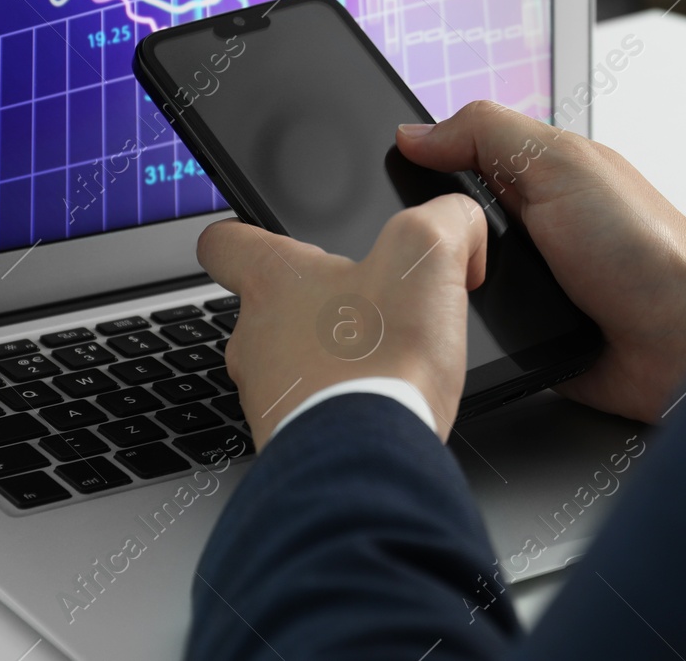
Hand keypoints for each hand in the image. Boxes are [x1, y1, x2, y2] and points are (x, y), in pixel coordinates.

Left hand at [196, 194, 487, 447]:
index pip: (225, 242)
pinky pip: (308, 412)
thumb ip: (446, 219)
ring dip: (328, 359)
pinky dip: (340, 405)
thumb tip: (460, 221)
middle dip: (315, 305)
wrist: (368, 465)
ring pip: (288, 363)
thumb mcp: (427, 254)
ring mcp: (266, 394)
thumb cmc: (380, 362)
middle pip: (268, 306)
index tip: (262, 238)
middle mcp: (254, 338)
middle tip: (367, 309)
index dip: (243, 234)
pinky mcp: (288, 440)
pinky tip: (380, 404)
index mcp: (275, 281)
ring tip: (382, 361)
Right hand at [396, 100, 685, 423]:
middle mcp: (523, 231)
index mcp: (531, 179)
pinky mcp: (523, 342)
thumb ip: (488, 134)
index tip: (382, 179)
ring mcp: (523, 288)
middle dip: (422, 240)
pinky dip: (461, 338)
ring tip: (424, 295)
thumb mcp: (560, 164)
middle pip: (439, 229)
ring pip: (445, 285)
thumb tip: (415, 133)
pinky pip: (470, 339)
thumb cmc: (645, 244)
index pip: (450, 164)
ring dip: (437, 293)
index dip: (416, 170)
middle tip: (409, 247)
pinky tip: (451, 336)